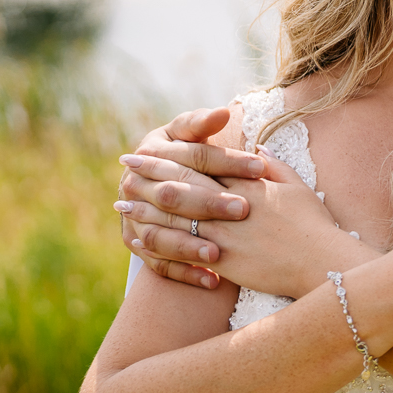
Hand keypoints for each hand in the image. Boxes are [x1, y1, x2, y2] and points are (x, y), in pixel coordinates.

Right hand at [115, 107, 264, 288]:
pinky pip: (158, 263)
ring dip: (189, 246)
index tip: (260, 168)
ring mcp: (132, 216)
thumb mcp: (189, 134)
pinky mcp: (135, 242)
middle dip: (208, 203)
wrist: (154, 178)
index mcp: (152, 150)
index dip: (226, 161)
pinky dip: (184, 273)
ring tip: (219, 255)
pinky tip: (213, 281)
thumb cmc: (185, 154)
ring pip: (160, 234)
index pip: (193, 157)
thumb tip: (222, 112)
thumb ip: (202, 124)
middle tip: (244, 210)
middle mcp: (135, 184)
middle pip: (174, 195)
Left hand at [144, 149, 369, 297]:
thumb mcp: (298, 187)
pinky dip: (158, 240)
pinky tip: (141, 237)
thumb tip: (256, 149)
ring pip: (176, 214)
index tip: (152, 147)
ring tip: (123, 200)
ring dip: (146, 206)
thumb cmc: (315, 225)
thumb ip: (274, 166)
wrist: (322, 262)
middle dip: (152, 171)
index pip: (204, 162)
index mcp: (248, 183)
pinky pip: (183, 248)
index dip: (176, 154)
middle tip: (126, 163)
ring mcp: (225, 232)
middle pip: (183, 182)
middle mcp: (232, 204)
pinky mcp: (224, 260)